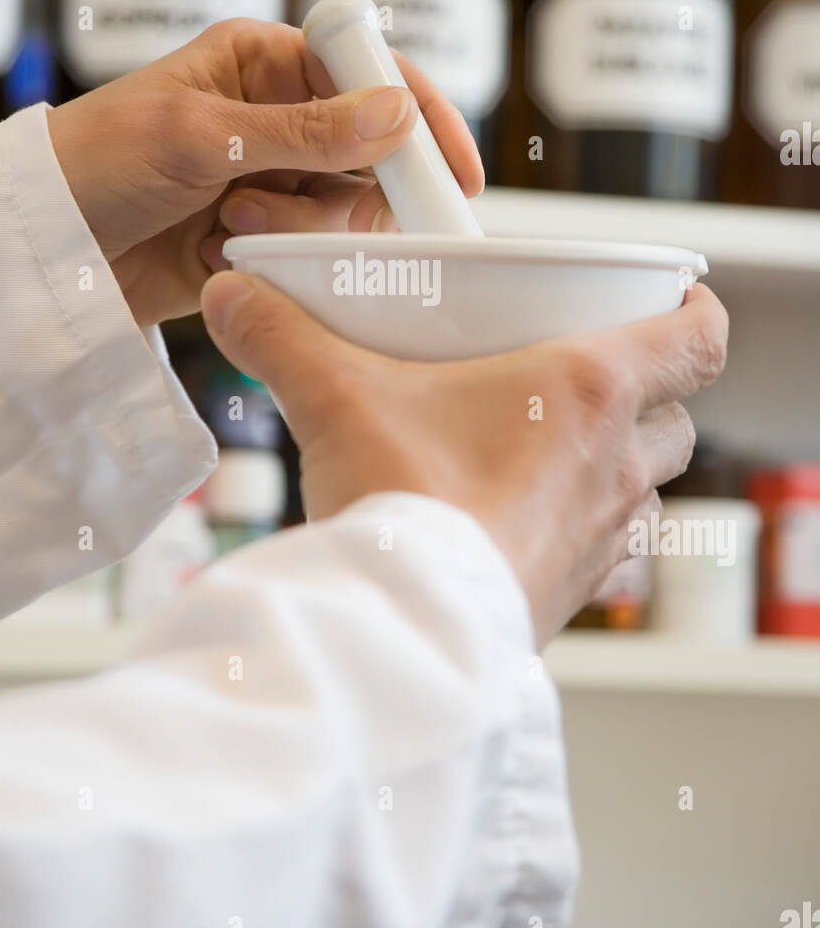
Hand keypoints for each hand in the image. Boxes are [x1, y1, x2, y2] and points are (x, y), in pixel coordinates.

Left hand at [48, 19, 481, 325]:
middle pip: (370, 153)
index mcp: (262, 64)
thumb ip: (303, 131)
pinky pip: (310, 253)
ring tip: (233, 221)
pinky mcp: (260, 239)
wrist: (42, 245)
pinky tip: (230, 249)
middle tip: (341, 211)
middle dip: (359, 187)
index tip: (454, 169)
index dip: (420, 115)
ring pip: (343, 210)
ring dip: (299, 224)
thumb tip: (398, 115)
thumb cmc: (96, 159)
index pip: (368, 76)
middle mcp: (275, 120)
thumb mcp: (198, 134)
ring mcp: (270, 182)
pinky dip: (283, 257)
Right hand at [201, 275, 727, 644]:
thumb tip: (232, 295)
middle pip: (678, 415)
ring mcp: (603, 535)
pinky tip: (540, 526)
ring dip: (626, 466)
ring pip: (656, 489)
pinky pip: (618, 557)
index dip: (693, 311)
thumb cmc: (401, 503)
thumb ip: (282, 336)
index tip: (669, 300)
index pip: (697, 338)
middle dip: (648, 393)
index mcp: (586, 390)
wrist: (404, 632)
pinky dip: (598, 536)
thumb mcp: (335, 397)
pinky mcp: (574, 592)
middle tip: (588, 376)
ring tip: (564, 453)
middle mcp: (614, 462)